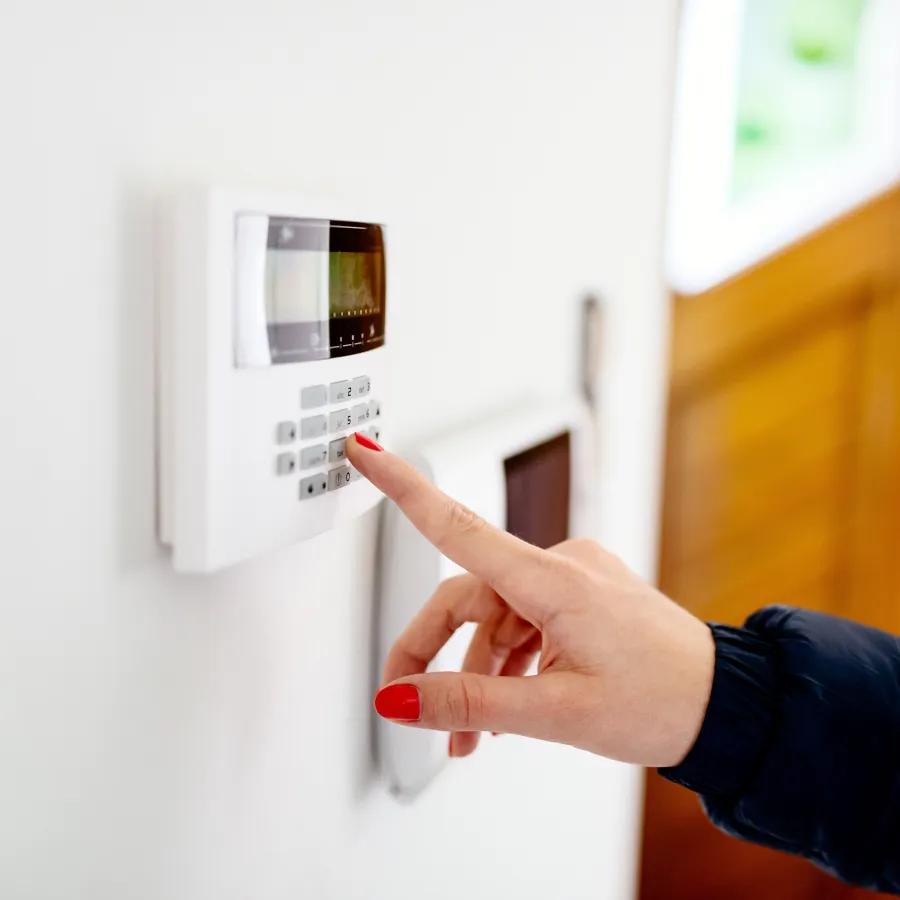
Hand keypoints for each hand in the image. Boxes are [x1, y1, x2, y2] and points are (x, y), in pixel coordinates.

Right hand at [346, 433, 714, 766]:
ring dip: (474, 673)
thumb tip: (404, 700)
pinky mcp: (582, 596)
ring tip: (469, 735)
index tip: (366, 451)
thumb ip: (472, 702)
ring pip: (494, 617)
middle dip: (432, 653)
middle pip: (465, 595)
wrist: (725, 705)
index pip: (457, 524)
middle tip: (407, 702)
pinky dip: (506, 663)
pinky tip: (503, 710)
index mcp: (554, 580)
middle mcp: (561, 567)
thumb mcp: (556, 713)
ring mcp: (573, 579)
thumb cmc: (662, 701)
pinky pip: (524, 622)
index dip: (401, 486)